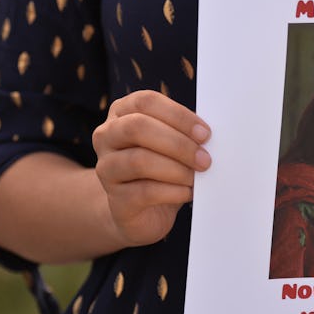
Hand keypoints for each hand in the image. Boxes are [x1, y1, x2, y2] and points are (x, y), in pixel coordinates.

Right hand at [92, 90, 210, 247]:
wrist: (143, 211)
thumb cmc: (163, 168)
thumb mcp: (171, 143)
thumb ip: (184, 133)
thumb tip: (207, 134)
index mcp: (122, 112)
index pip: (146, 102)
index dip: (178, 115)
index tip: (204, 133)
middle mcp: (106, 136)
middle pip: (137, 127)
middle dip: (178, 143)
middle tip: (205, 159)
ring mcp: (106, 168)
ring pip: (139, 161)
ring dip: (177, 169)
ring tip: (195, 177)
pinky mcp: (116, 200)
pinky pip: (145, 192)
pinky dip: (173, 192)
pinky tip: (187, 193)